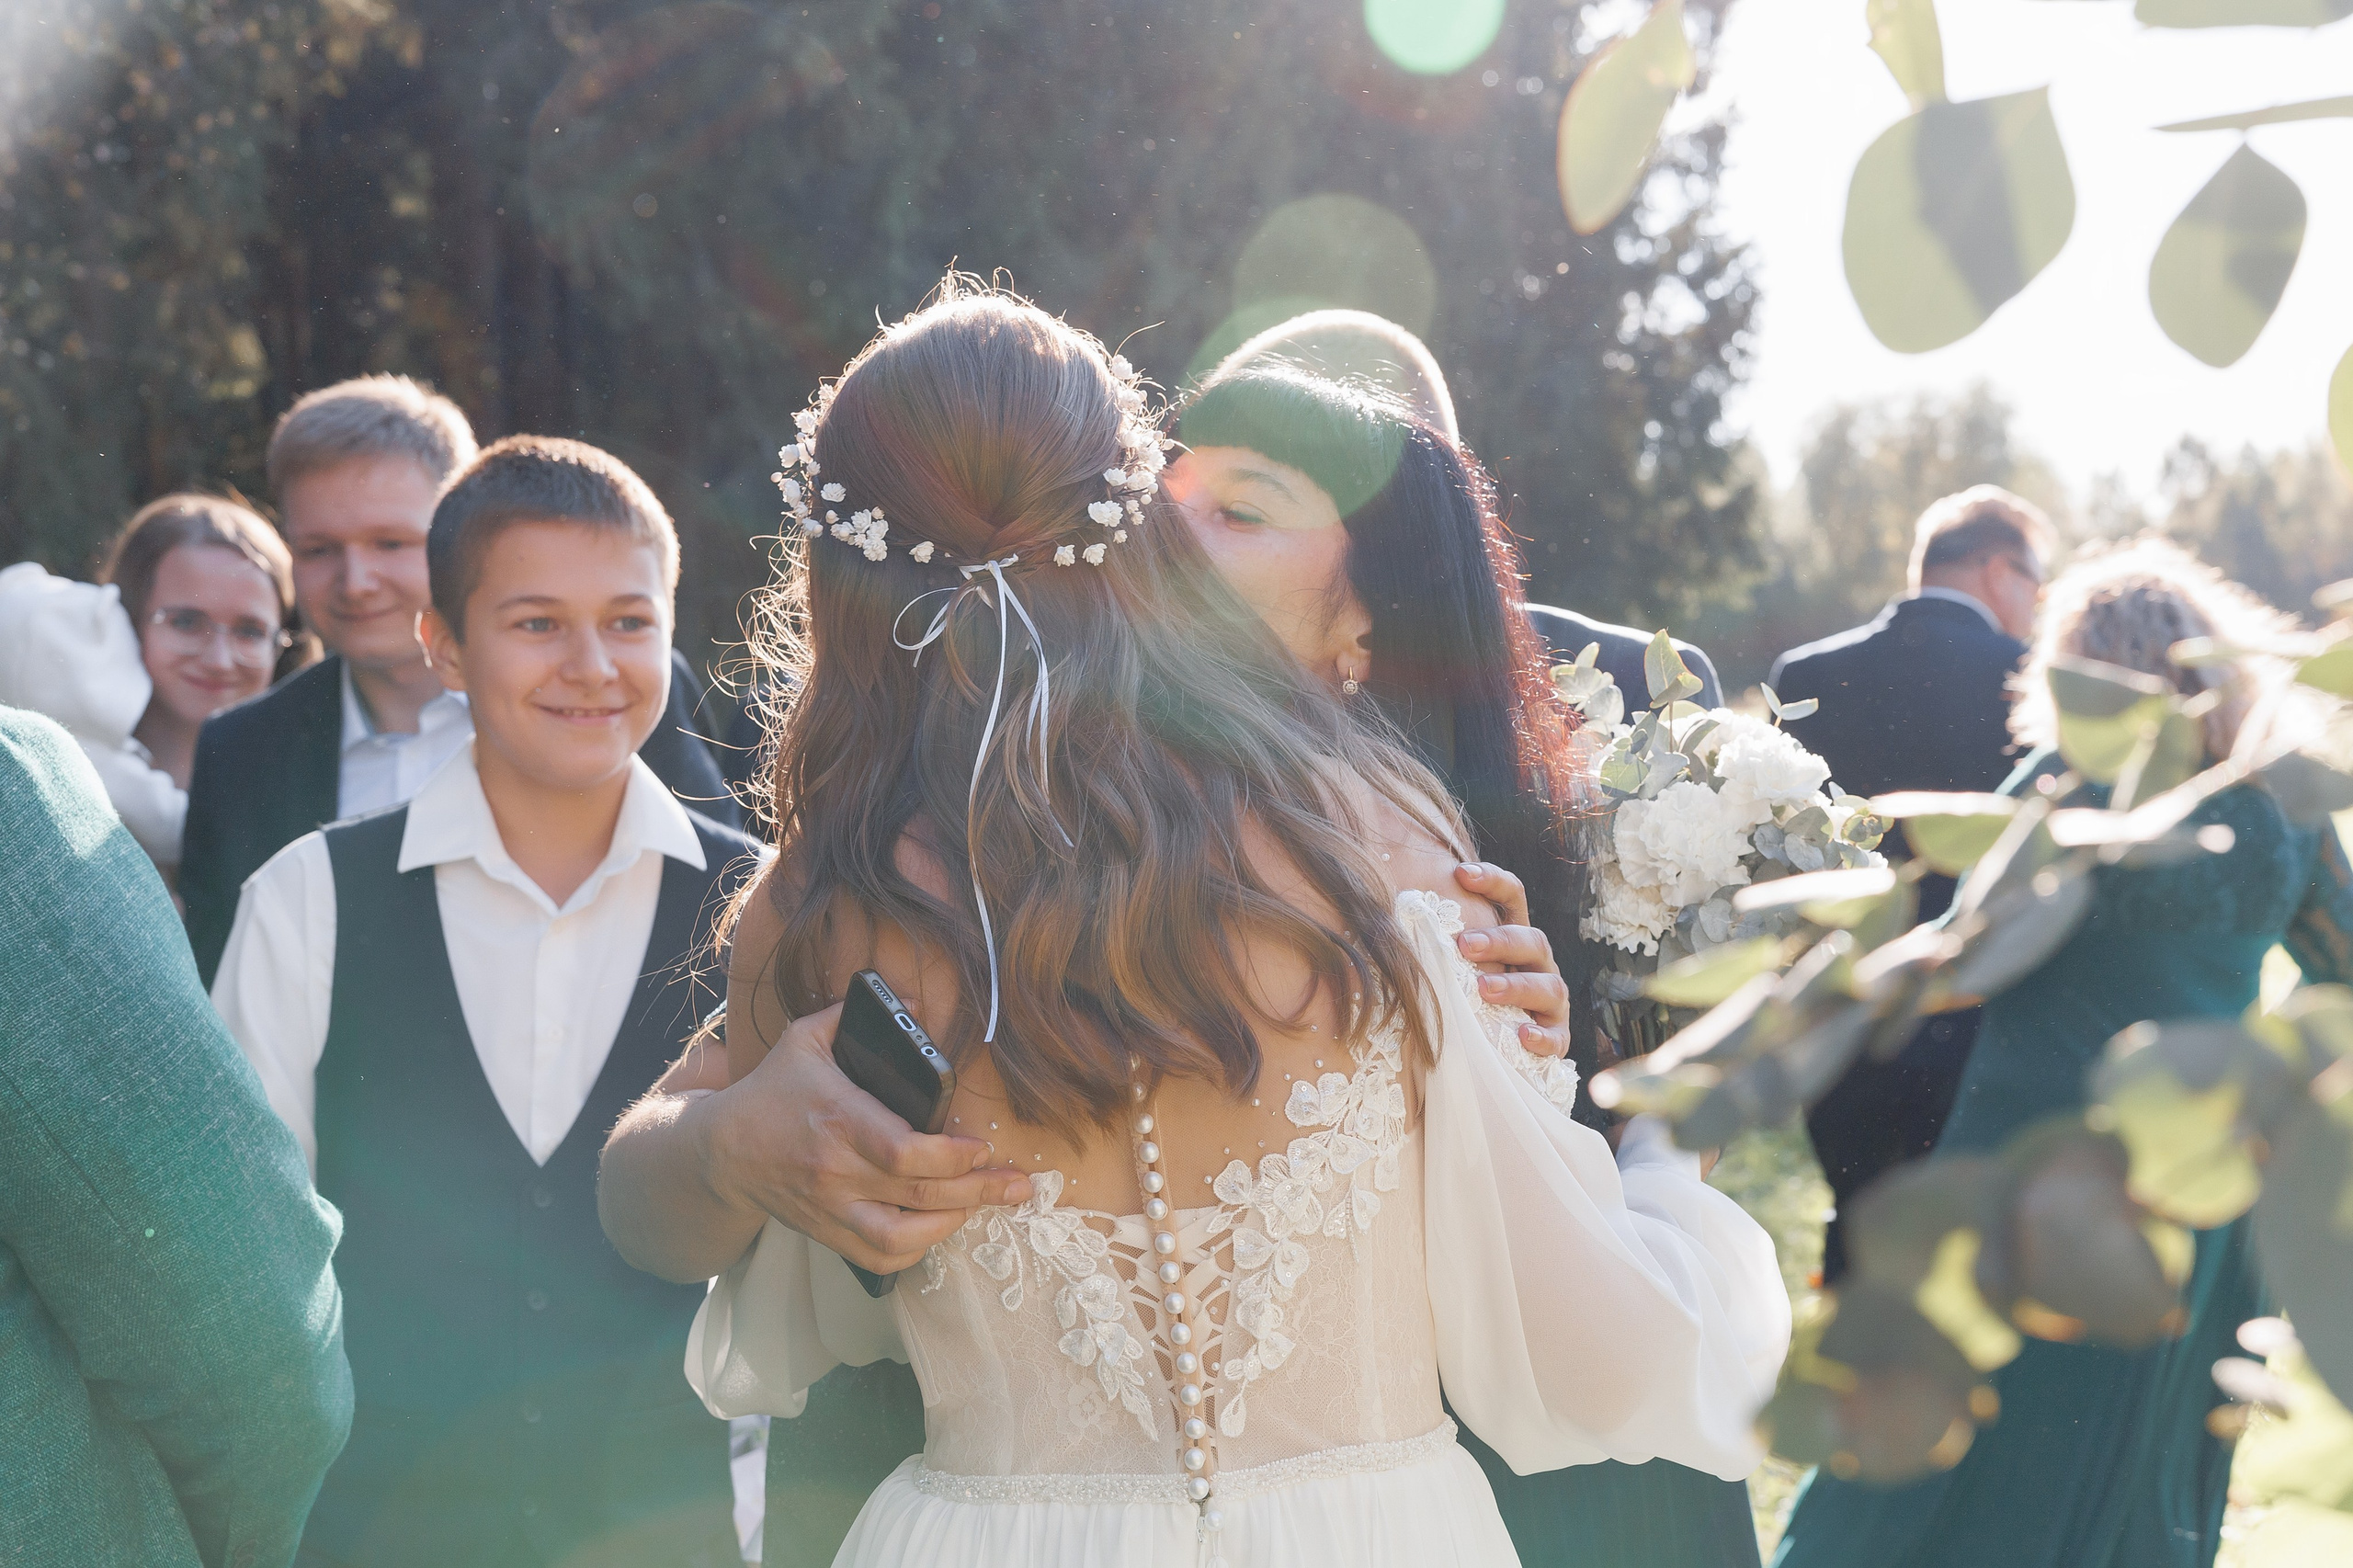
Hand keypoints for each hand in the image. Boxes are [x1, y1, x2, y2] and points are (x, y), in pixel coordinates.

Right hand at [706, 1004, 1033, 1273]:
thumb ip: (851, 1015)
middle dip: (977, 1190)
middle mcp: (835, 1171)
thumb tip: (910, 998)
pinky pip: (879, 1256)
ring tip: (985, 1204)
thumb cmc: (771, 1091)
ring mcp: (831, 1208)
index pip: (903, 1152)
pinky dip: (916, 1249)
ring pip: (901, 1236)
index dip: (951, 1157)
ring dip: (951, 1223)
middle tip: (1016, 1183)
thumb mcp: (805, 1040)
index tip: (983, 1147)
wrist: (720, 1151)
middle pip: (916, 1195)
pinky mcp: (827, 1233)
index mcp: (838, 1119)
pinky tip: (941, 1227)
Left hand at [1452, 861, 1570, 1058]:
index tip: (1461, 874)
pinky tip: (1522, 1036)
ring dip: (1516, 986)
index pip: (1513, 899)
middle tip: (1464, 945)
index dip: (1493, 882)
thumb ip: (1435, 947)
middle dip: (1499, 940)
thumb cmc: (1464, 1000)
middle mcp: (1537, 966)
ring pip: (1549, 986)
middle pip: (1532, 940)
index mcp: (1513, 940)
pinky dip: (1542, 1037)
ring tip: (1484, 989)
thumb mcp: (1452, 971)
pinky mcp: (1556, 1039)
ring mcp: (1550, 1002)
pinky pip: (1557, 1037)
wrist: (1488, 1052)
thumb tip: (1385, 920)